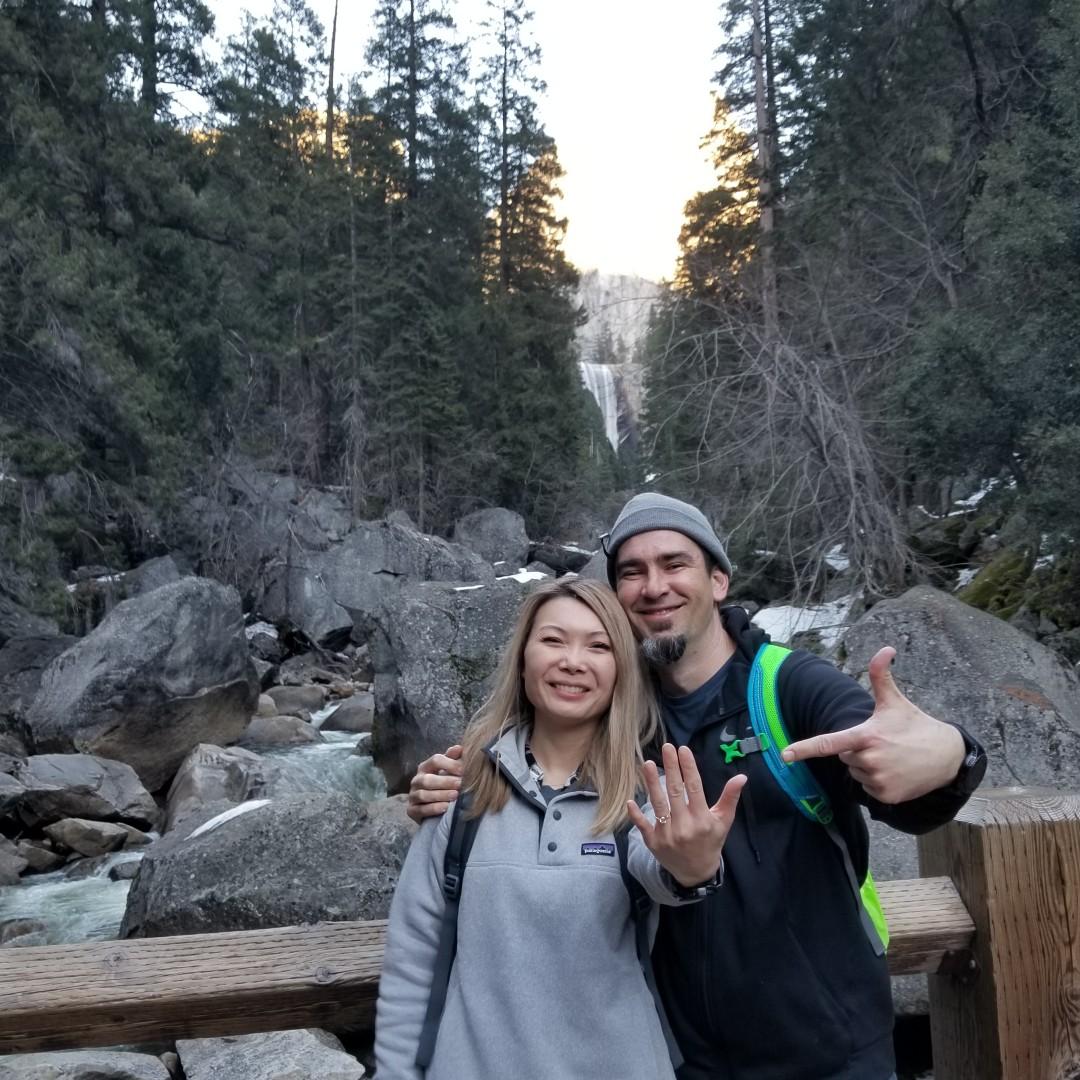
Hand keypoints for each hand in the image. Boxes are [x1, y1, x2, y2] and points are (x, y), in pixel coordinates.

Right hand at [406, 745, 463, 823]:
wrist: (433, 808)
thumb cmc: (444, 785)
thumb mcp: (448, 771)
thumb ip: (453, 759)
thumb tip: (459, 748)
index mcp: (426, 767)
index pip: (435, 761)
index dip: (450, 764)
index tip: (463, 770)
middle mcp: (416, 780)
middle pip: (428, 779)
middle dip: (445, 781)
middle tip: (460, 784)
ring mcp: (412, 795)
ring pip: (423, 795)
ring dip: (440, 795)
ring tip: (455, 795)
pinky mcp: (411, 810)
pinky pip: (420, 809)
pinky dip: (433, 808)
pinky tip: (445, 808)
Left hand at [627, 743, 746, 887]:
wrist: (695, 873)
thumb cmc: (711, 841)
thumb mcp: (723, 821)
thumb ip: (730, 798)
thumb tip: (741, 777)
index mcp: (702, 820)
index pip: (694, 788)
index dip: (688, 768)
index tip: (683, 749)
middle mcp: (684, 826)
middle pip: (675, 792)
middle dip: (670, 768)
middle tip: (666, 747)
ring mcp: (667, 835)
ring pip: (657, 804)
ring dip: (651, 783)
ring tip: (646, 763)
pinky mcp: (653, 842)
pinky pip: (642, 825)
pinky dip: (636, 814)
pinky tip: (630, 800)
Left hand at [781, 646, 966, 803]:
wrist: (948, 757)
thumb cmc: (916, 726)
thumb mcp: (895, 701)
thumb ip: (881, 675)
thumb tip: (885, 648)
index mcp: (866, 736)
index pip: (829, 743)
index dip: (805, 749)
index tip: (785, 755)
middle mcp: (869, 760)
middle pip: (844, 756)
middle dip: (857, 749)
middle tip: (883, 742)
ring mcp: (878, 780)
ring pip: (855, 772)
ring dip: (867, 765)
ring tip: (892, 757)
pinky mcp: (886, 796)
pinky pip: (867, 788)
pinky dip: (877, 781)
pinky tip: (896, 772)